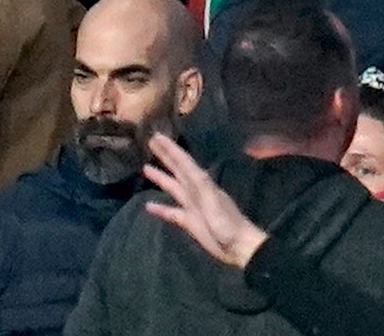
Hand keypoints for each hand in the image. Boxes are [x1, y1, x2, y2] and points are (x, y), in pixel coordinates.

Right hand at [141, 132, 266, 268]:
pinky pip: (172, 212)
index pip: (184, 163)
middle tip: (152, 141)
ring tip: (145, 168)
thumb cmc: (228, 224)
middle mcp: (196, 191)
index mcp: (202, 184)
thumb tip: (191, 171)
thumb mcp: (215, 204)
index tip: (158, 137)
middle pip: (178, 170)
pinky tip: (148, 206)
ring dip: (161, 178)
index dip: (171, 150)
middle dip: (166, 156)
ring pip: (174, 188)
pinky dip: (160, 208)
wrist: (238, 246)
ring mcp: (193, 206)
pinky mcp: (190, 221)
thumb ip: (204, 189)